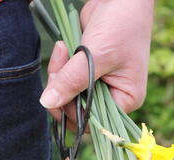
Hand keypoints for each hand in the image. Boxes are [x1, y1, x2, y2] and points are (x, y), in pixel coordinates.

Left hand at [40, 0, 154, 125]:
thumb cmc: (122, 24)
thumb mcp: (97, 54)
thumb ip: (72, 80)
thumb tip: (48, 104)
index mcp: (125, 100)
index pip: (94, 121)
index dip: (74, 111)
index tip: (61, 91)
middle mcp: (114, 97)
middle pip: (78, 111)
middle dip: (63, 92)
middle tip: (58, 67)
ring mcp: (99, 85)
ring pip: (69, 96)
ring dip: (59, 76)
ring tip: (63, 50)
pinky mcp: (87, 72)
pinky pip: (66, 80)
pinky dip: (60, 67)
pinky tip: (63, 48)